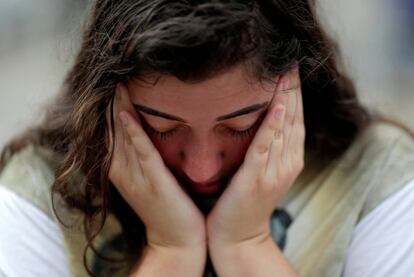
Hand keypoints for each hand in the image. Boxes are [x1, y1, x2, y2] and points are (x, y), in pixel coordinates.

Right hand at [107, 84, 205, 251]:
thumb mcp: (149, 178)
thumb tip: (144, 130)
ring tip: (117, 85)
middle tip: (110, 75)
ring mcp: (137, 178)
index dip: (110, 108)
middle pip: (112, 131)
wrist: (178, 240)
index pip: (111, 132)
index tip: (112, 83)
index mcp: (122, 170)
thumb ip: (144, 156)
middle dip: (110, 104)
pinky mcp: (154, 183)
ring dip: (118, 111)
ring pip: (123, 138)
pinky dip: (134, 134)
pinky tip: (128, 116)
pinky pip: (143, 154)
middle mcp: (123, 172)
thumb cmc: (168, 206)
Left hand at [207, 66, 304, 247]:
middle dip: (293, 89)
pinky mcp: (256, 179)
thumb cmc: (245, 201)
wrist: (237, 236)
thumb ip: (266, 146)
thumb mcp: (261, 170)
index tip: (291, 68)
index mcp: (289, 159)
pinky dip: (272, 127)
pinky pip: (266, 148)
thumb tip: (263, 118)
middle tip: (291, 61)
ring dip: (286, 99)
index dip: (294, 92)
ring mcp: (274, 171)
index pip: (294, 118)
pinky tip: (275, 107)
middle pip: (294, 118)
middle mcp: (288, 162)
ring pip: (284, 128)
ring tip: (286, 73)